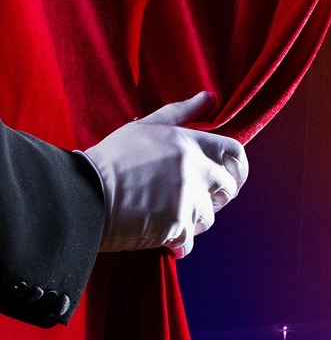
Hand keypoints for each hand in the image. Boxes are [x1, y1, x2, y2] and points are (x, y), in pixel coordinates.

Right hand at [80, 91, 246, 257]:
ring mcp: (188, 199)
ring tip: (165, 214)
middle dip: (217, 197)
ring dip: (194, 220)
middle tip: (196, 200)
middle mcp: (195, 170)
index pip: (236, 153)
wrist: (83, 193)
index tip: (232, 178)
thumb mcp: (145, 127)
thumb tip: (209, 97)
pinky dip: (178, 242)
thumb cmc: (112, 158)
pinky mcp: (178, 226)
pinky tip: (159, 234)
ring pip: (209, 217)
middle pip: (229, 188)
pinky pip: (190, 240)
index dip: (238, 167)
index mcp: (190, 143)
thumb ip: (181, 113)